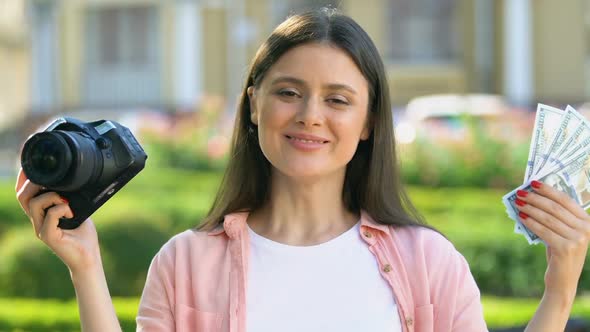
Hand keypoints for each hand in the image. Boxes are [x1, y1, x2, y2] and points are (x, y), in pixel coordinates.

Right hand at [15, 168, 101, 275]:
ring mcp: (41, 229)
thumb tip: (74, 179)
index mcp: (42, 214)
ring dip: (52, 197)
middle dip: (33, 183)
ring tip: (67, 201)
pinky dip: (61, 209)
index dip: (23, 179)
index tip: (29, 164)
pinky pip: (49, 217)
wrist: (88, 257)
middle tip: (49, 179)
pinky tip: (71, 213)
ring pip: (34, 204)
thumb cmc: (83, 235)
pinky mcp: (49, 237)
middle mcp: (37, 221)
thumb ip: (71, 197)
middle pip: (22, 197)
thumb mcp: (77, 210)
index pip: (25, 194)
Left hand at [514, 180, 589, 301]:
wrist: (563, 280)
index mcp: (587, 221)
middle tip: (520, 193)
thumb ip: (554, 216)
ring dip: (530, 209)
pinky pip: (543, 230)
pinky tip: (521, 217)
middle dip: (535, 198)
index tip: (533, 183)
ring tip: (518, 203)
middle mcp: (585, 229)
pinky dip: (530, 222)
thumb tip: (533, 196)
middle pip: (555, 207)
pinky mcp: (566, 248)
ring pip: (548, 218)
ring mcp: (577, 239)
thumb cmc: (559, 252)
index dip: (548, 190)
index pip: (565, 200)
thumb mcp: (561, 232)